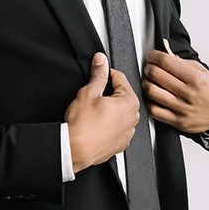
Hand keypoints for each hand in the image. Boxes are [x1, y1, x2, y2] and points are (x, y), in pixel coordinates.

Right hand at [65, 52, 139, 173]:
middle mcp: (133, 117)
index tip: (98, 75)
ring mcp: (128, 132)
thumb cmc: (82, 125)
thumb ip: (98, 74)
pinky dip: (109, 124)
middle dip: (108, 92)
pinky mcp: (120, 143)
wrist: (75, 149)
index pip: (120, 78)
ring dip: (110, 108)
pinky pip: (117, 127)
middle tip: (93, 95)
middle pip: (122, 95)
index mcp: (129, 102)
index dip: (106, 74)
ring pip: (120, 112)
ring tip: (94, 111)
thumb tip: (101, 61)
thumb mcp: (89, 92)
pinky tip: (96, 124)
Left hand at [141, 38, 208, 133]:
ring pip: (152, 91)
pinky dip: (149, 101)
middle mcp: (188, 93)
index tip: (152, 56)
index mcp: (195, 78)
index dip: (154, 56)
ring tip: (150, 81)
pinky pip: (154, 110)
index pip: (166, 62)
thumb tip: (165, 48)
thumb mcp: (203, 71)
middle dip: (148, 67)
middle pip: (156, 75)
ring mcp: (182, 108)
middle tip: (149, 67)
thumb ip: (182, 61)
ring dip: (146, 83)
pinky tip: (154, 97)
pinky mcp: (178, 121)